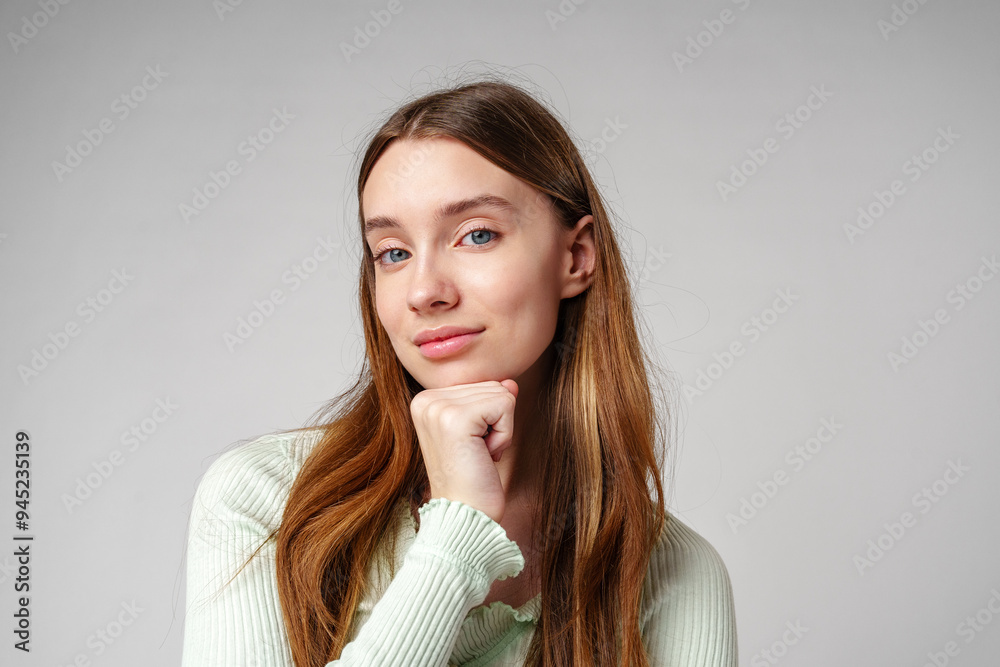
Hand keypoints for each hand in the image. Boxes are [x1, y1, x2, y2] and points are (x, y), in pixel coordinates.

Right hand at [409, 379, 517, 522]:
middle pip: (491, 386)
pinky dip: (505, 434)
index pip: (480, 384)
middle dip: (496, 423)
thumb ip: (492, 401)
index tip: (470, 446)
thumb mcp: (480, 431)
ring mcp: (438, 408)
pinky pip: (505, 405)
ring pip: (501, 394)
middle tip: (475, 453)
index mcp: (425, 401)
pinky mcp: (457, 418)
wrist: (463, 516)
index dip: (487, 418)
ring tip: (477, 455)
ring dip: (500, 430)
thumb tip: (510, 382)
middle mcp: (426, 400)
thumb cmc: (472, 479)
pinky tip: (485, 455)